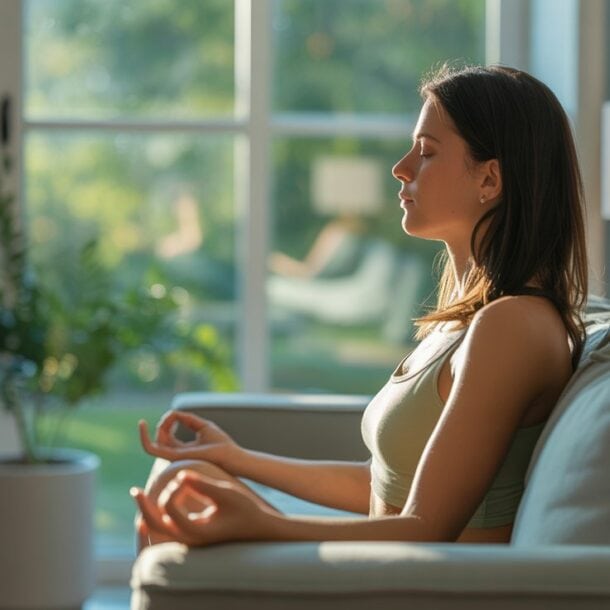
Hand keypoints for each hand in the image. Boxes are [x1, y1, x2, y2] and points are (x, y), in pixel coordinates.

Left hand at [130, 470, 275, 545]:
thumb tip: (180, 474)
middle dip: (144, 507)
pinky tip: (153, 503)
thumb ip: (204, 485)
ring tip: (138, 494)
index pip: (171, 509)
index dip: (174, 488)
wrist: (256, 527)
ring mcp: (189, 540)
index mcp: (197, 531)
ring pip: (158, 529)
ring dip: (147, 511)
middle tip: (135, 490)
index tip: (185, 476)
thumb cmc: (245, 509)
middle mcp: (189, 539)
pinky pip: (165, 527)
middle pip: (156, 526)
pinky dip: (156, 515)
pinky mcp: (190, 535)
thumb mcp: (227, 494)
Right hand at [139, 411, 239, 467]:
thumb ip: (188, 420)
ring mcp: (174, 457)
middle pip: (159, 438)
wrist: (233, 458)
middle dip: (162, 424)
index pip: (166, 436)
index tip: (176, 415)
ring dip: (148, 430)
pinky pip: (152, 449)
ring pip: (151, 445)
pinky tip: (142, 425)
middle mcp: (176, 455)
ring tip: (160, 420)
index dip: (167, 421)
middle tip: (172, 417)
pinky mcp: (175, 457)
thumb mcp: (203, 426)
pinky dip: (144, 437)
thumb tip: (173, 414)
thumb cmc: (222, 444)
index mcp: (183, 449)